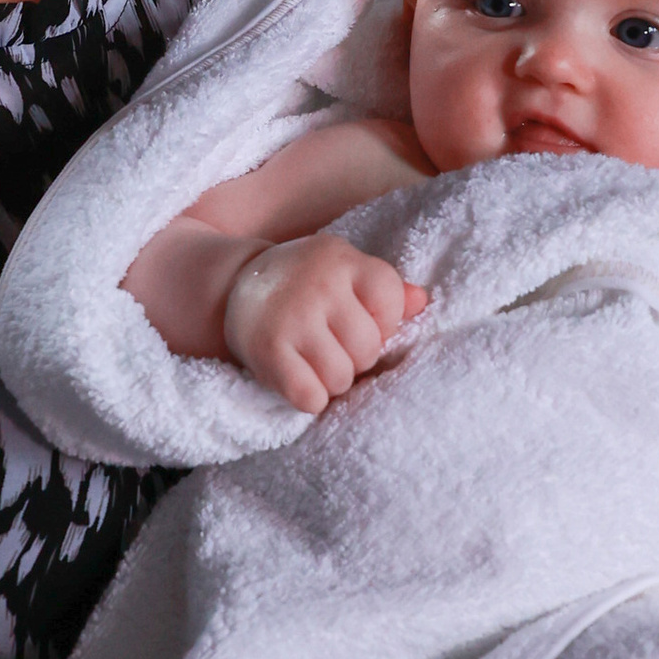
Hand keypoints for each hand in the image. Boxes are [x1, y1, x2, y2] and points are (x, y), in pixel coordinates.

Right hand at [223, 233, 425, 413]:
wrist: (236, 286)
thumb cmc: (305, 284)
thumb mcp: (344, 271)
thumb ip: (385, 289)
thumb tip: (422, 302)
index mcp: (343, 260)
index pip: (391, 301)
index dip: (382, 322)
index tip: (360, 320)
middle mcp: (319, 285)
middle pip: (368, 348)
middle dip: (357, 358)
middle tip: (335, 347)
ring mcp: (292, 318)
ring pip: (341, 377)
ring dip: (333, 380)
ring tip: (316, 362)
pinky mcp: (268, 350)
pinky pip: (310, 396)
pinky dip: (310, 398)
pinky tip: (300, 379)